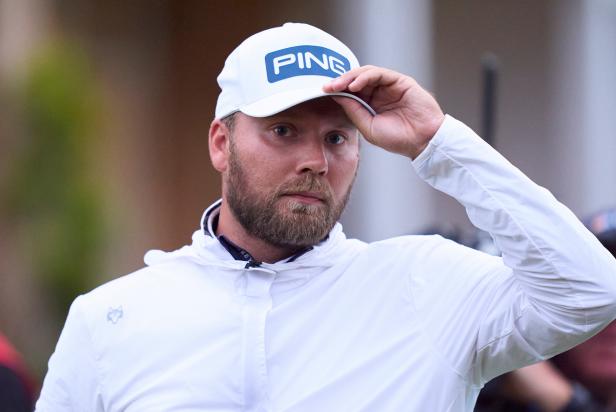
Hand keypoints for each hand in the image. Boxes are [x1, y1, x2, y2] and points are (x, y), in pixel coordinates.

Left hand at [323, 66, 444, 158]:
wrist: (422, 141)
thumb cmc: (398, 138)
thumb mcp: (368, 127)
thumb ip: (354, 111)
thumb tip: (337, 96)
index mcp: (371, 104)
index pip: (350, 92)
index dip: (336, 90)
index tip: (322, 91)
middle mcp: (379, 93)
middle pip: (355, 80)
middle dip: (339, 81)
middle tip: (326, 86)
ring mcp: (389, 86)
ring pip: (366, 73)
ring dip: (349, 77)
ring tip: (338, 85)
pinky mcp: (400, 81)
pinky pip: (379, 74)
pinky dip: (365, 77)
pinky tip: (354, 85)